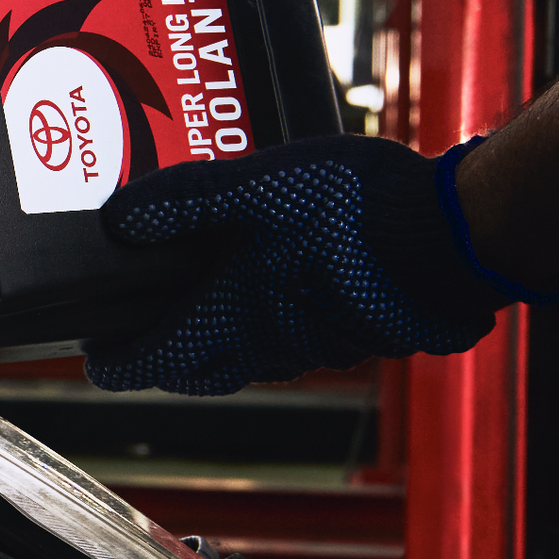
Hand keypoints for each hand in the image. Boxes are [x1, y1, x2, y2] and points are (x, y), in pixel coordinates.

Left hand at [83, 135, 543, 395]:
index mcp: (235, 317)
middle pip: (198, 371)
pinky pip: (295, 344)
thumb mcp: (259, 187)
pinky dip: (268, 328)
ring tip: (202, 309)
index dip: (119, 363)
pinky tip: (278, 291)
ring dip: (216, 345)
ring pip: (247, 359)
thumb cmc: (363, 213)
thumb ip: (188, 202)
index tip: (97, 359)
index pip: (156, 361)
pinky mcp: (356, 332)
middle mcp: (271, 345)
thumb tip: (119, 219)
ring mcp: (318, 344)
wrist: (461, 238)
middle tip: (142, 342)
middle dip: (163, 362)